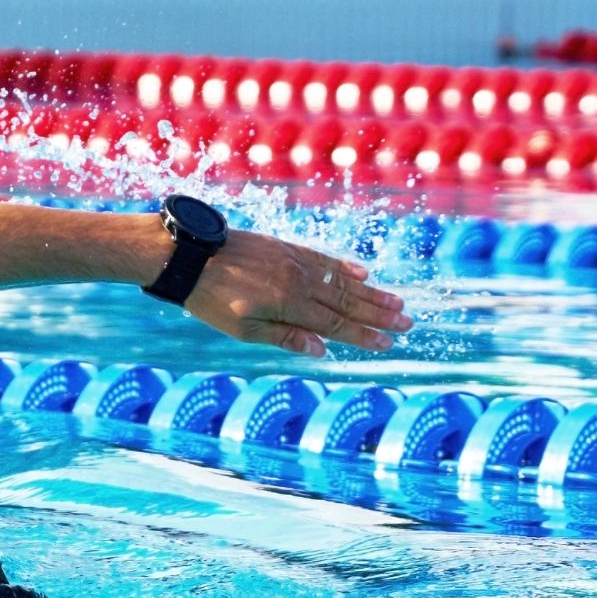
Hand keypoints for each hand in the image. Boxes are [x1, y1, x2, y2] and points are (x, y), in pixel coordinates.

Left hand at [180, 229, 410, 356]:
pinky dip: (345, 267)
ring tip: (396, 302)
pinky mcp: (286, 248)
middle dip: (378, 315)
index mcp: (290, 304)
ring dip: (371, 292)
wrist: (189, 255)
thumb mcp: (244, 329)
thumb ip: (285, 336)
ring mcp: (295, 261)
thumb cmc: (211, 299)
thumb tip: (322, 350)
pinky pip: (323, 259)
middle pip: (347, 301)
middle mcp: (299, 281)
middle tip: (407, 323)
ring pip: (341, 280)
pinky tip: (362, 272)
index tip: (388, 343)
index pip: (335, 325)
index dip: (363, 335)